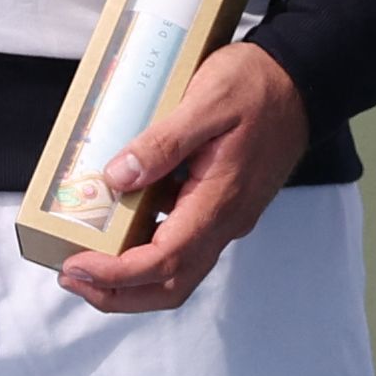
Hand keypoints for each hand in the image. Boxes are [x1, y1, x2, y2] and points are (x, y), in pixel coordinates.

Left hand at [54, 42, 309, 313]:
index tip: (75, 268)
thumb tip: (117, 178)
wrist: (304, 82)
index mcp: (219, 202)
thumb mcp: (206, 101)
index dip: (116, 274)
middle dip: (118, 293)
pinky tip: (118, 230)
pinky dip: (147, 253)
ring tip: (86, 264)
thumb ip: (163, 142)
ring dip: (131, 280)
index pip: (164, 260)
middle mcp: (226, 221)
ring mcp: (227, 217)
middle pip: (170, 284)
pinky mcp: (223, 205)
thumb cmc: (256, 86)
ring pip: (178, 271)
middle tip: (72, 278)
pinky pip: (184, 244)